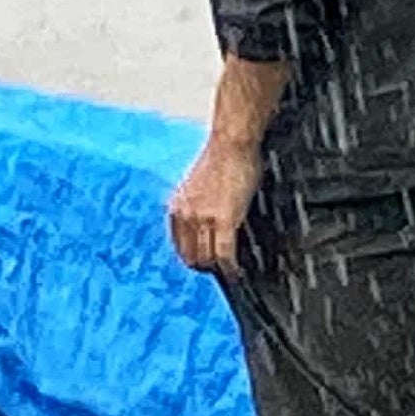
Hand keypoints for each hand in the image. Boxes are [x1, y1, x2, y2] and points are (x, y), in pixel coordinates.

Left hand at [166, 136, 262, 276]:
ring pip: (208, 259)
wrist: (232, 142)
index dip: (193, 258)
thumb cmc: (222, 156)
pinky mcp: (224, 219)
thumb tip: (204, 223)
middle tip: (221, 272)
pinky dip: (231, 268)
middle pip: (192, 257)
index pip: (179, 246)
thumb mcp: (197, 184)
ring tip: (230, 273)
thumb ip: (195, 205)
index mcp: (176, 207)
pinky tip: (237, 272)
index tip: (205, 263)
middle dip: (206, 267)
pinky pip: (225, 254)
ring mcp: (203, 218)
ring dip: (219, 270)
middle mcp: (185, 215)